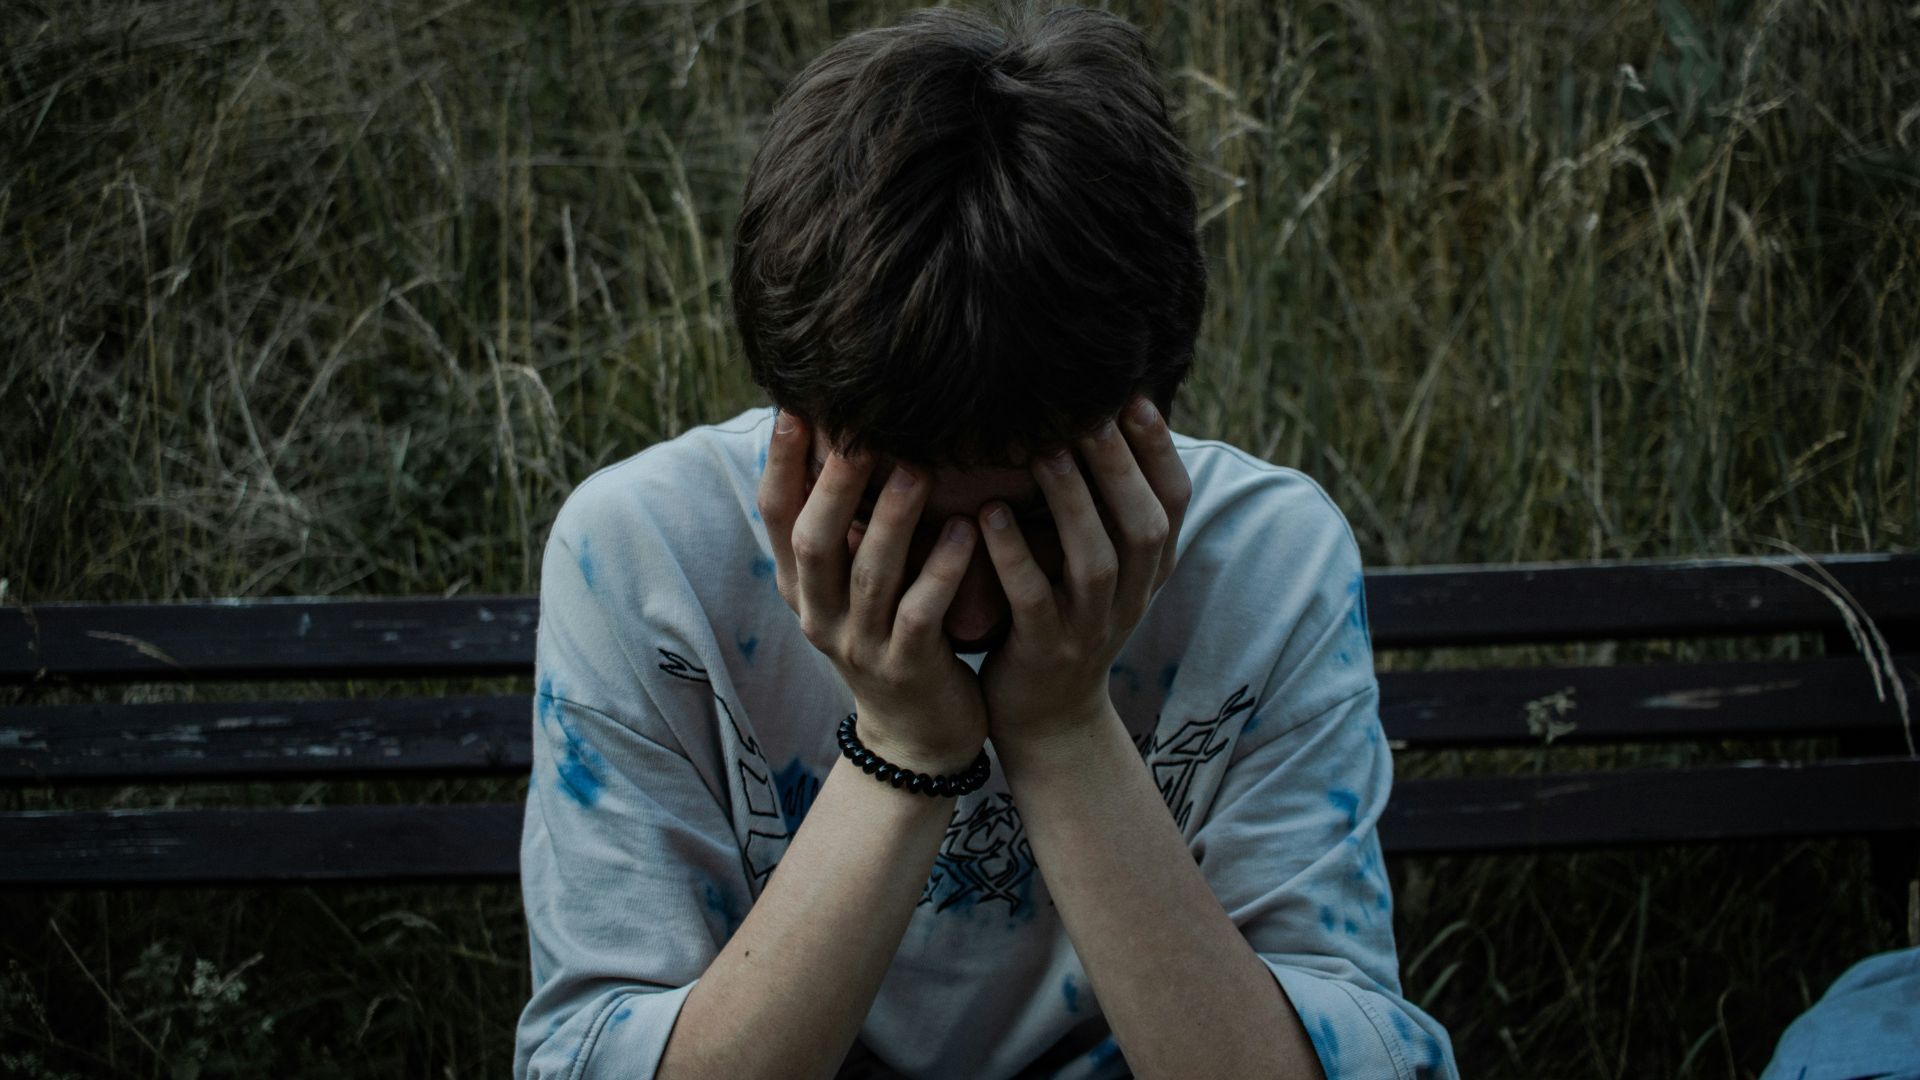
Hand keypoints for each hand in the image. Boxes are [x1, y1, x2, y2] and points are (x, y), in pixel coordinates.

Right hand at [757, 410, 989, 774]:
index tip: (796, 406)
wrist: (918, 735)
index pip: (776, 516)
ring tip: (920, 468)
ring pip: (869, 575)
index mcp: (801, 586)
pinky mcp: (907, 670)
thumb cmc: (892, 634)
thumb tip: (847, 434)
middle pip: (813, 542)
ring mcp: (861, 646)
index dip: (782, 463)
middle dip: (833, 485)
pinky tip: (964, 533)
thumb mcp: (854, 584)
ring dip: (892, 518)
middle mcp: (819, 615)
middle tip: (861, 430)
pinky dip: (941, 572)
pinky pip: (921, 614)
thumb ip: (845, 524)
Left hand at [975, 396, 1190, 749]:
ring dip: (1073, 504)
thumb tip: (1100, 413)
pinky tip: (990, 516)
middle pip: (1144, 526)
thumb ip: (1106, 505)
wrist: (1047, 717)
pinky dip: (1015, 556)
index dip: (1159, 450)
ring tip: (1046, 453)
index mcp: (1151, 570)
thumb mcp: (1102, 565)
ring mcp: (1092, 628)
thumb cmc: (1066, 615)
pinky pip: (1034, 601)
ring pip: (1096, 562)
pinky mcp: (1046, 652)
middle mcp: (1133, 596)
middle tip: (1088, 411)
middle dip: (1120, 466)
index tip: (1134, 396)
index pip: (1174, 502)